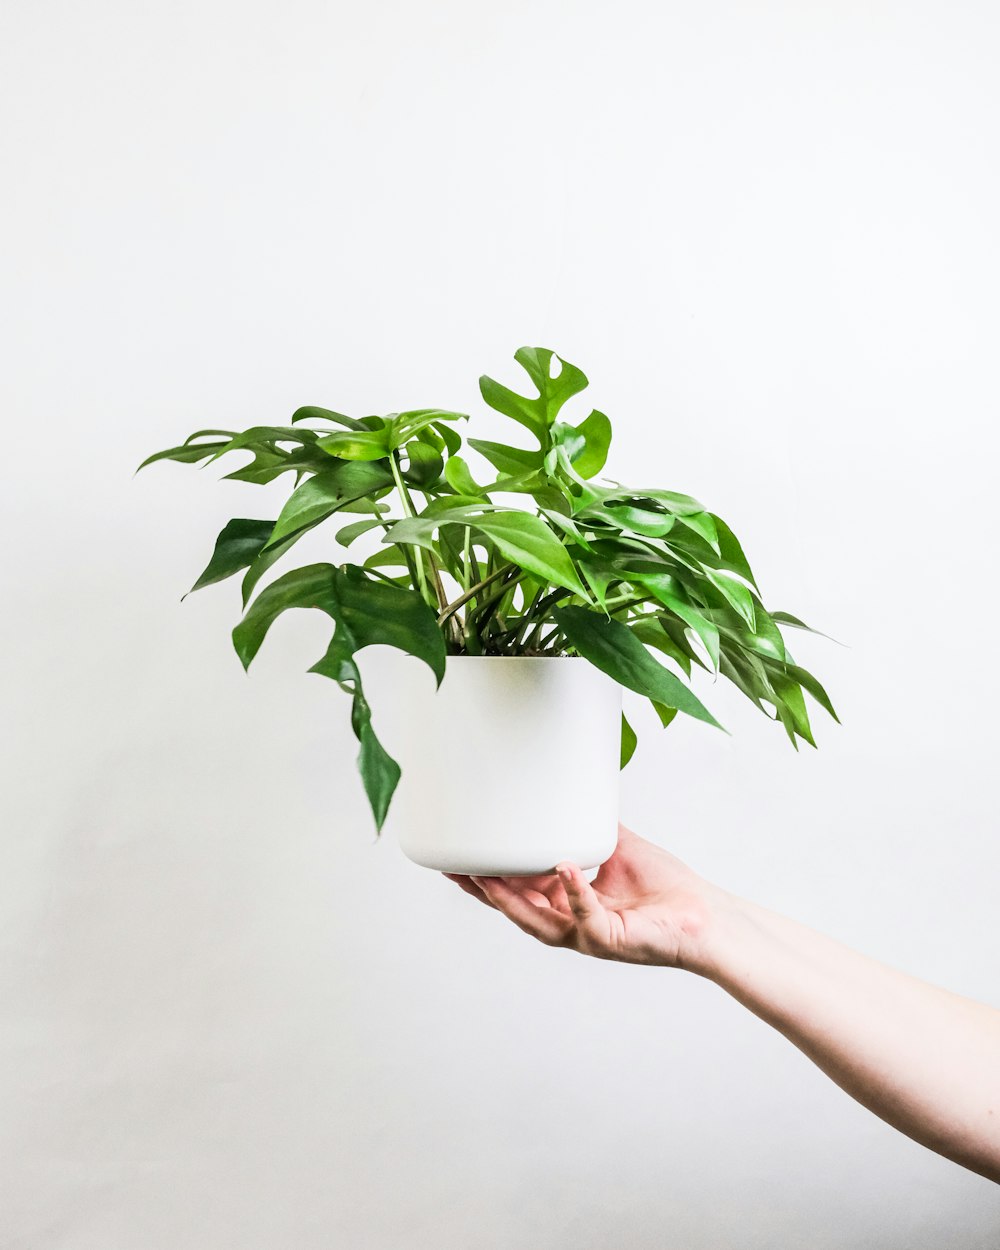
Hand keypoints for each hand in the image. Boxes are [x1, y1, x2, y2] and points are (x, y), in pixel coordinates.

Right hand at [444, 823, 726, 970]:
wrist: (706, 916)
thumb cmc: (667, 890)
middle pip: (517, 911)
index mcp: (570, 905)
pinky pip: (587, 915)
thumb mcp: (619, 849)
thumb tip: (575, 793)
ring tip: (487, 875)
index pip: (520, 893)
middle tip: (455, 869)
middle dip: (485, 892)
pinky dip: (575, 890)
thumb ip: (593, 828)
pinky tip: (564, 866)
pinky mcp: (612, 940)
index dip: (489, 880)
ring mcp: (590, 936)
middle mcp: (573, 925)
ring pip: (538, 921)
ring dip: (511, 899)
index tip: (460, 859)